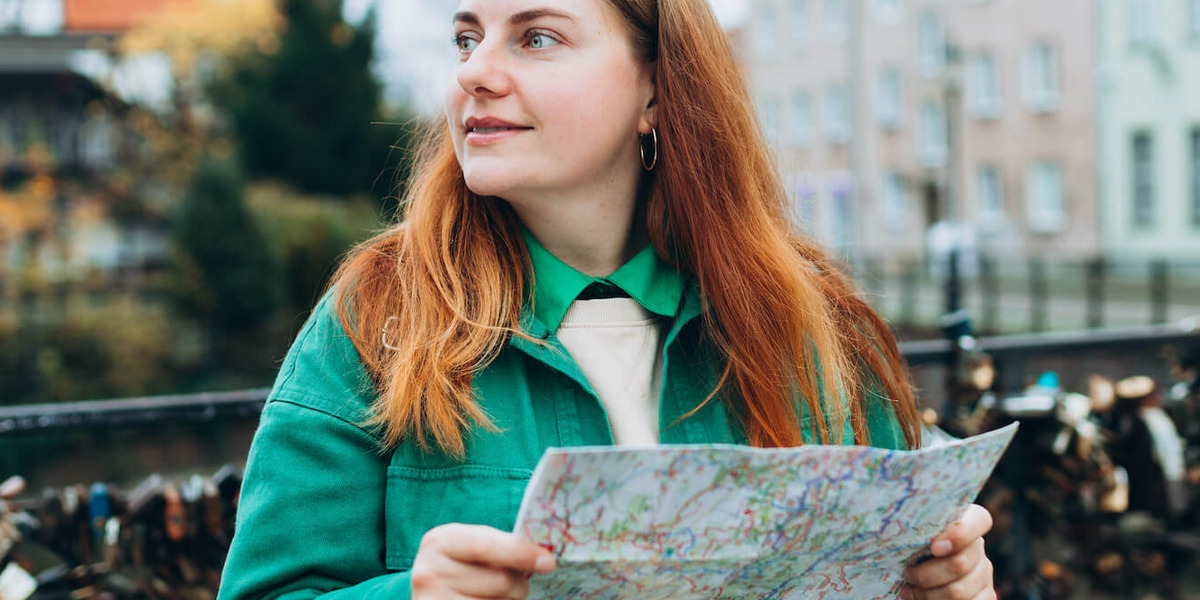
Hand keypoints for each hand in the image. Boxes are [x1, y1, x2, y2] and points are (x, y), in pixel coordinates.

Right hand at [410, 523, 556, 598]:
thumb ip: (501, 546)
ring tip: (497, 596)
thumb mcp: (471, 546)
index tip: (549, 562)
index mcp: (440, 541)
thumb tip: (543, 558)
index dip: (521, 553)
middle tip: (518, 584)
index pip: (486, 546)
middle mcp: (429, 572)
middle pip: (500, 581)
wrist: (430, 589)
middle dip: (520, 585)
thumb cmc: (461, 564)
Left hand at [900, 504, 995, 599]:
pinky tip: (922, 599)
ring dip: (927, 594)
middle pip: (959, 564)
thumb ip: (918, 528)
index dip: (961, 534)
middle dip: (926, 574)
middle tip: (907, 574)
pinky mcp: (986, 595)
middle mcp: (978, 548)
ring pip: (958, 591)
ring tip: (910, 590)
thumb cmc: (910, 546)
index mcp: (966, 523)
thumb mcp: (914, 533)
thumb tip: (896, 527)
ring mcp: (984, 574)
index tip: (934, 547)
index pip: (979, 520)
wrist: (922, 570)